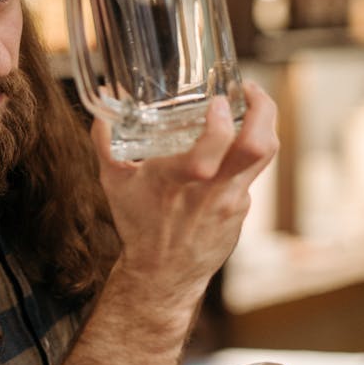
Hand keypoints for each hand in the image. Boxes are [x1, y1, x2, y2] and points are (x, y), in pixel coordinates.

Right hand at [91, 80, 277, 311]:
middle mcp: (211, 191)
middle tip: (249, 89)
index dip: (221, 120)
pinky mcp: (241, 209)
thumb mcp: (114, 185)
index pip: (211, 149)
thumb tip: (101, 111)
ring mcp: (232, 201)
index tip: (218, 101)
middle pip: (257, 146)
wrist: (162, 275)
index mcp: (176, 182)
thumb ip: (106, 144)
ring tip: (252, 106)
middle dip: (263, 109)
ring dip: (263, 123)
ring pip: (263, 155)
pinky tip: (230, 146)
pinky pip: (250, 173)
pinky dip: (243, 154)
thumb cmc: (138, 227)